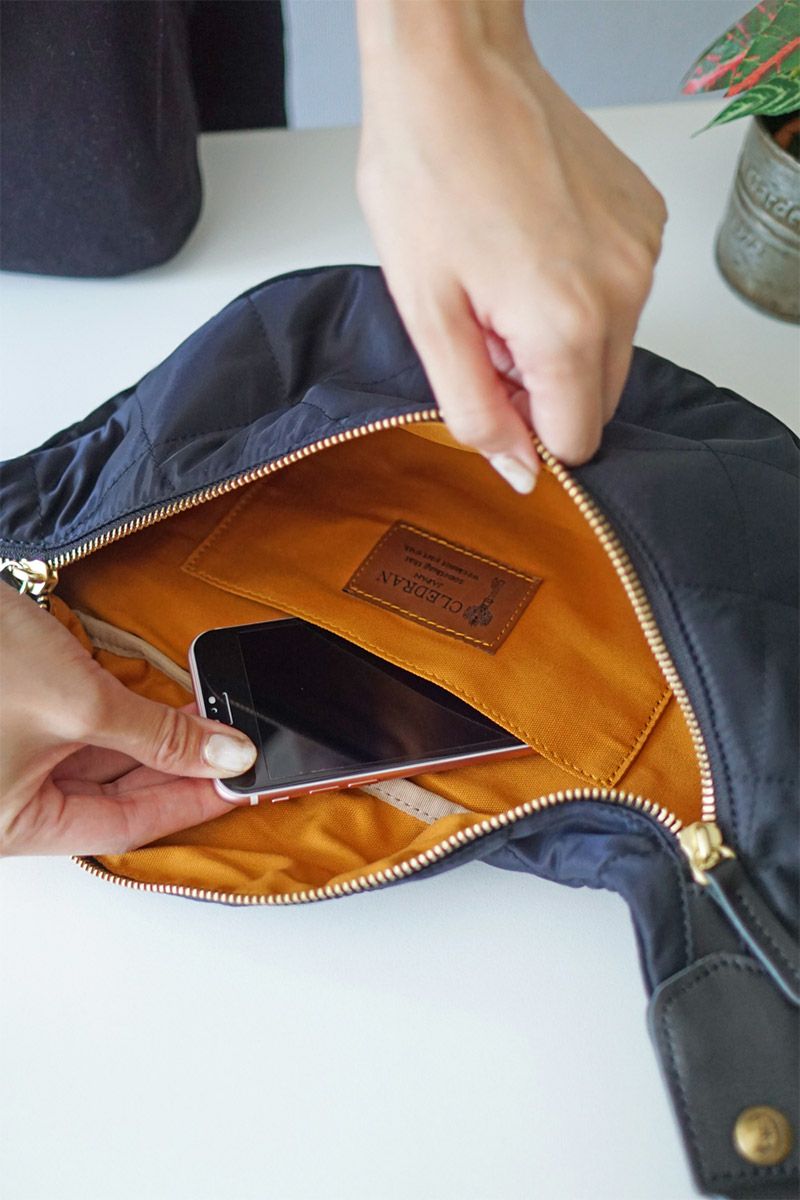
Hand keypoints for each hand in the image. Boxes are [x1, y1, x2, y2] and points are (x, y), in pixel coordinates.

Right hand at [0, 586, 255, 855]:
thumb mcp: (80, 703)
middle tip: (236, 750)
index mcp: (14, 825)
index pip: (125, 827)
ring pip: (103, 764)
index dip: (189, 804)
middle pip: (116, 798)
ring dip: (159, 743)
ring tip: (213, 722)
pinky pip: (85, 734)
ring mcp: (13, 761)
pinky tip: (170, 706)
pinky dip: (129, 722)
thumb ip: (159, 735)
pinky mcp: (20, 719)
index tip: (240, 785)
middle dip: (179, 770)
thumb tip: (224, 754)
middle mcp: (11, 801)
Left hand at [356, 0, 666, 490]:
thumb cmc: (427, 171)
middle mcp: (624, 290)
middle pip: (598, 398)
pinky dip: (580, 290)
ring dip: (559, 336)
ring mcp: (642, 251)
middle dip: (542, 383)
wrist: (454, 69)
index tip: (489, 382)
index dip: (524, 426)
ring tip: (505, 273)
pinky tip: (533, 244)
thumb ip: (475, 409)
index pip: (574, 439)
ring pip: (610, 347)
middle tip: (487, 322)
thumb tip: (520, 471)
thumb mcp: (427, 314)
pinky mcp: (646, 220)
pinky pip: (621, 293)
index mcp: (568, 325)